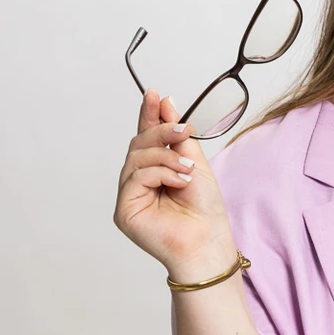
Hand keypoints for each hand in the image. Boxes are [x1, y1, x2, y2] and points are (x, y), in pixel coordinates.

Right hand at [114, 88, 236, 281]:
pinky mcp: (124, 210)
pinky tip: (179, 181)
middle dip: (161, 132)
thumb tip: (165, 103)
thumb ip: (179, 137)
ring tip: (187, 169)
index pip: (147, 137)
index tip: (154, 93)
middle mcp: (139, 181)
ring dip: (166, 156)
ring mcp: (130, 196)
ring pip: (136, 158)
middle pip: (139, 144)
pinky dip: (160, 173)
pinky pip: (136, 177)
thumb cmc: (205, 210)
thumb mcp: (195, 163)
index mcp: (156, 170)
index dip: (149, 114)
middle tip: (182, 131)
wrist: (208, 240)